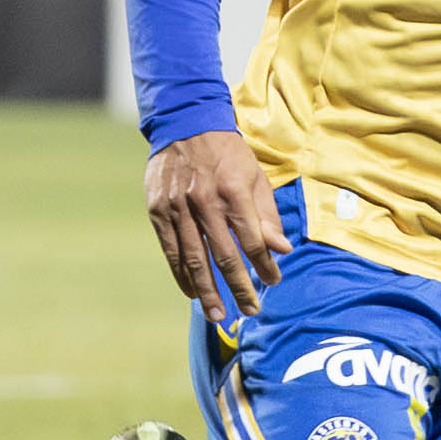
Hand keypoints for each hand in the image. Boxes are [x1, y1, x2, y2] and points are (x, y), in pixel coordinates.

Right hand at [147, 129, 283, 316]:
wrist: (184, 125)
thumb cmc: (228, 154)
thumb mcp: (255, 177)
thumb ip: (267, 216)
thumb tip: (282, 250)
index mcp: (234, 193)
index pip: (252, 241)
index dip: (264, 265)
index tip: (273, 282)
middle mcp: (204, 203)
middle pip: (223, 256)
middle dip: (238, 287)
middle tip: (248, 311)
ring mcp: (178, 208)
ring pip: (194, 259)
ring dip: (207, 291)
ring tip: (218, 315)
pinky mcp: (158, 212)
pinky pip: (171, 251)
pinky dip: (182, 275)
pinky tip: (192, 293)